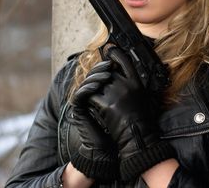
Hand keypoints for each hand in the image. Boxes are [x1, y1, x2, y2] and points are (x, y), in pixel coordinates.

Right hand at [70, 60, 118, 180]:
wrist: (109, 147)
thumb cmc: (119, 128)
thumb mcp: (124, 104)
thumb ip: (123, 90)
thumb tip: (130, 73)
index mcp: (98, 93)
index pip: (98, 74)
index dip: (104, 66)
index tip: (114, 61)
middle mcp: (89, 96)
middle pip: (91, 76)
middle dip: (100, 69)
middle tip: (109, 64)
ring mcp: (83, 102)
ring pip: (85, 83)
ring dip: (95, 77)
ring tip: (106, 74)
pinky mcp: (78, 110)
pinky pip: (80, 95)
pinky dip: (88, 88)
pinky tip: (98, 85)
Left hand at [88, 45, 174, 180]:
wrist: (138, 136)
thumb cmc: (142, 119)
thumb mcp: (141, 95)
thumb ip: (131, 84)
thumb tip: (120, 73)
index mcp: (137, 82)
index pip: (125, 61)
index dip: (115, 54)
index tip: (109, 49)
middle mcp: (126, 85)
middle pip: (107, 72)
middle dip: (100, 75)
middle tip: (95, 77)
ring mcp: (115, 94)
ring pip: (97, 83)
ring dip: (93, 87)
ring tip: (91, 91)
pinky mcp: (106, 104)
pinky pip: (92, 96)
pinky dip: (89, 98)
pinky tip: (89, 102)